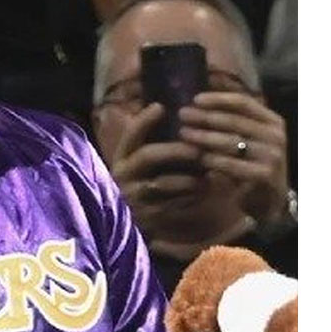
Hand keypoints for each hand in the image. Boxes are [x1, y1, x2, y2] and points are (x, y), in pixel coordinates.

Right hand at [107, 102, 206, 242]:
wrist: (129, 224)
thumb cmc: (142, 183)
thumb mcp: (138, 162)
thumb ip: (148, 140)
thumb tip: (165, 106)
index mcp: (121, 159)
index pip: (130, 135)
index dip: (144, 121)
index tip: (162, 107)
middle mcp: (123, 176)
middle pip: (148, 156)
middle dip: (177, 149)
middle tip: (200, 147)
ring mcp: (133, 197)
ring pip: (163, 183)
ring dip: (189, 176)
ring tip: (209, 171)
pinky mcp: (146, 216)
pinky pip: (172, 203)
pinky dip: (190, 196)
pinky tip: (204, 189)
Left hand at [179, 91, 287, 225]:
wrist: (271, 200)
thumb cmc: (253, 165)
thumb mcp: (250, 139)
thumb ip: (234, 121)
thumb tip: (204, 98)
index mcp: (272, 121)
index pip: (244, 103)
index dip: (218, 99)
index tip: (195, 99)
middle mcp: (275, 135)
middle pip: (235, 121)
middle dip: (206, 117)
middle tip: (182, 115)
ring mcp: (271, 155)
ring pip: (231, 141)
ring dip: (204, 136)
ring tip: (184, 134)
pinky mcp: (263, 175)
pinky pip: (231, 164)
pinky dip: (212, 160)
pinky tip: (197, 157)